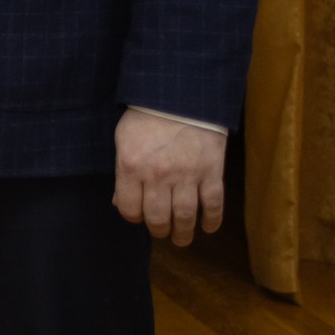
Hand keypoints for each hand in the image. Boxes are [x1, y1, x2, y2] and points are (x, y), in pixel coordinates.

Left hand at [113, 108, 226, 245]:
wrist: (180, 95)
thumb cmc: (146, 116)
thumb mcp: (123, 140)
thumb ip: (122, 173)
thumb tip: (121, 202)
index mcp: (131, 166)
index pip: (129, 209)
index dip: (133, 217)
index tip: (138, 216)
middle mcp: (158, 175)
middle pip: (157, 218)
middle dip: (159, 230)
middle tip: (162, 231)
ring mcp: (187, 175)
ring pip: (185, 217)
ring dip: (183, 233)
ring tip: (181, 239)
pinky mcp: (212, 171)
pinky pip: (213, 204)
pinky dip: (212, 220)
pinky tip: (208, 228)